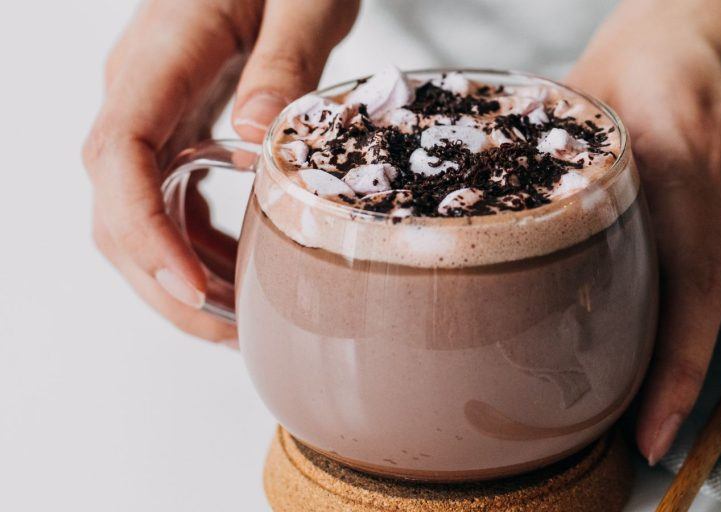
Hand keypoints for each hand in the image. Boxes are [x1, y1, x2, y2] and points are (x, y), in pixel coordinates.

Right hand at [83, 0, 358, 342]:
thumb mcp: (304, 1)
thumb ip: (285, 61)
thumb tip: (260, 135)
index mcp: (163, 54)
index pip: (119, 153)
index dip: (144, 231)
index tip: (191, 287)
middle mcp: (141, 88)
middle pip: (115, 202)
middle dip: (160, 277)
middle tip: (227, 332)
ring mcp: (154, 108)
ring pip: (135, 210)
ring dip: (178, 272)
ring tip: (240, 319)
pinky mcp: (178, 122)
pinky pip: (169, 196)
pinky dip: (197, 244)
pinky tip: (240, 271)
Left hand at [567, 0, 720, 463]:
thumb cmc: (670, 31)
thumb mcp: (594, 81)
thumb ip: (555, 154)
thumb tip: (501, 210)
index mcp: (683, 153)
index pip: (691, 289)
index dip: (676, 372)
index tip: (651, 433)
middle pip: (706, 306)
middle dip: (673, 377)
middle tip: (632, 429)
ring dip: (685, 339)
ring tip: (642, 383)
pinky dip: (699, 297)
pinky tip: (666, 304)